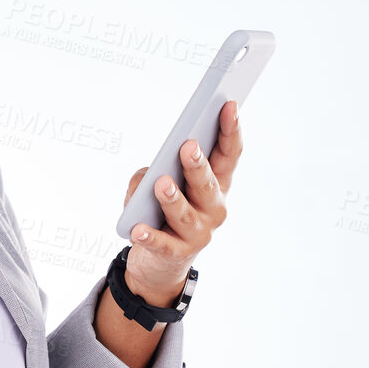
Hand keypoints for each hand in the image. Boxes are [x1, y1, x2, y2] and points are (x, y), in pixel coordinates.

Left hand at [121, 100, 242, 305]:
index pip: (229, 154)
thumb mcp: (157, 186)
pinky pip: (161, 243)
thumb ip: (151, 175)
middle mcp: (214, 209)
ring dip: (173, 198)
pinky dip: (149, 236)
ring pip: (186, 214)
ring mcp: (198, 233)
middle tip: (188, 146)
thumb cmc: (163, 211)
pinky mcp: (177, 254)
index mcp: (217, 185)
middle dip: (198, 165)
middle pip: (208, 184)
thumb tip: (148, 177)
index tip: (229, 105)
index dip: (231, 130)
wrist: (162, 261)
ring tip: (162, 184)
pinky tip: (137, 229)